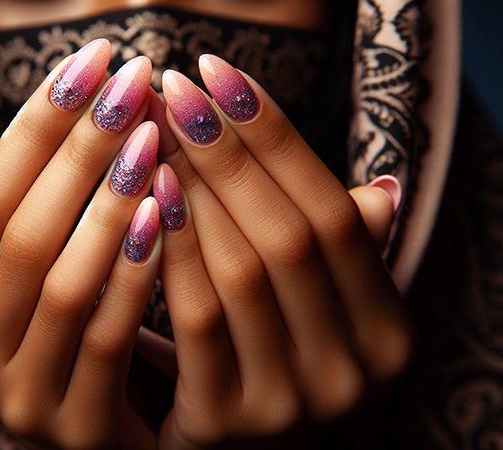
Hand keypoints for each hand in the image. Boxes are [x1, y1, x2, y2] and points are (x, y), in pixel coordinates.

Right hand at [0, 39, 159, 448]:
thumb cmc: (65, 336)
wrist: (107, 429)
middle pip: (20, 235)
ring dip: (110, 204)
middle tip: (132, 85)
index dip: (34, 129)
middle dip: (79, 152)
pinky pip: (109, 336)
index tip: (90, 65)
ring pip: (63, 283)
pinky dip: (136, 272)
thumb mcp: (16, 283)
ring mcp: (14, 403)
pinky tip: (166, 215)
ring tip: (152, 140)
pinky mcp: (75, 429)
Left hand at [154, 55, 414, 447]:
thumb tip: (381, 189)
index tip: (221, 75)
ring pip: (242, 270)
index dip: (278, 138)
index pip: (335, 213)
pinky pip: (196, 317)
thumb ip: (344, 255)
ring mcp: (295, 402)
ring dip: (196, 192)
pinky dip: (171, 250)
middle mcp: (356, 370)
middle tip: (175, 91)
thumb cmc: (271, 357)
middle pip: (289, 235)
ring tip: (153, 133)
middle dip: (228, 153)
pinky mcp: (229, 420)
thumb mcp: (318, 309)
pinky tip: (143, 199)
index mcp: (388, 331)